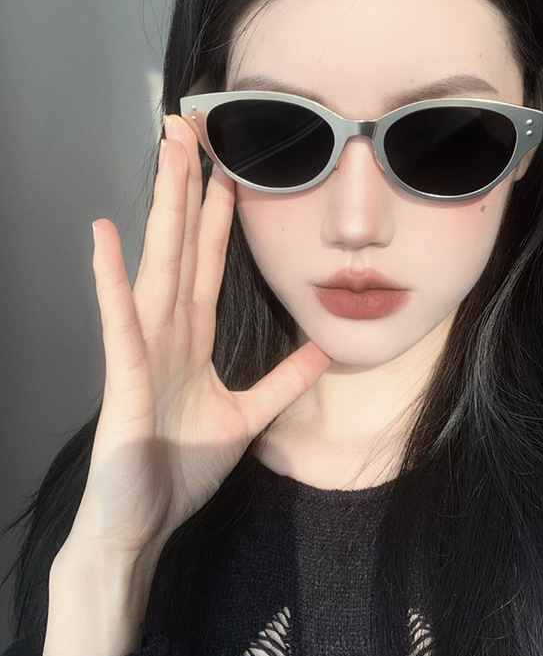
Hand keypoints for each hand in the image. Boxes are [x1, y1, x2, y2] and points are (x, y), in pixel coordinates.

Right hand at [68, 113, 330, 561]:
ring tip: (165, 156)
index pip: (209, 264)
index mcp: (191, 340)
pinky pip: (119, 322)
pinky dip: (111, 279)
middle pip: (182, 248)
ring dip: (161, 211)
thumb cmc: (177, 470)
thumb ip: (282, 382)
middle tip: (191, 130)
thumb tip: (323, 351)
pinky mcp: (123, 379)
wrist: (139, 526)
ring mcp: (141, 351)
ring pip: (156, 266)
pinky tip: (106, 235)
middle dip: (188, 189)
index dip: (219, 216)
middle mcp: (165, 333)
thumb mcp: (247, 418)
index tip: (229, 168)